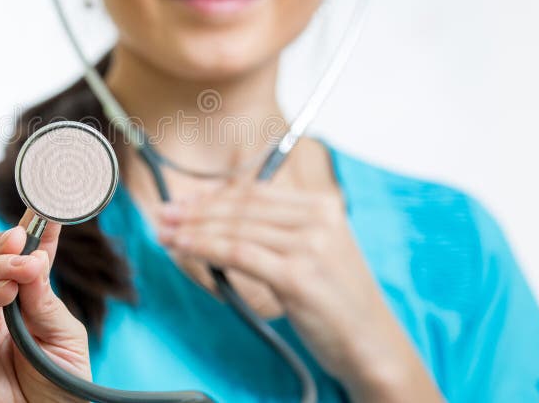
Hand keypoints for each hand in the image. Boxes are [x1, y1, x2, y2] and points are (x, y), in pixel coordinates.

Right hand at [0, 209, 90, 402]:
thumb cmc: (57, 389)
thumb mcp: (62, 334)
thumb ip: (44, 294)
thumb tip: (37, 248)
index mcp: (6, 299)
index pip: (4, 251)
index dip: (22, 228)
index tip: (44, 210)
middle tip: (21, 240)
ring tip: (21, 272)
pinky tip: (3, 296)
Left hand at [155, 177, 443, 401]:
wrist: (373, 345)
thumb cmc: (339, 304)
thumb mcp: (317, 252)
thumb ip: (279, 230)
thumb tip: (223, 219)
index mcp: (323, 206)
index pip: (255, 192)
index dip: (214, 195)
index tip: (185, 201)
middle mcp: (318, 219)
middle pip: (241, 207)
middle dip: (196, 210)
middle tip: (165, 215)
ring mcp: (310, 245)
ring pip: (234, 229)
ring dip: (192, 229)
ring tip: (166, 233)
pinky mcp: (297, 275)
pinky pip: (237, 253)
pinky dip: (204, 248)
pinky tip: (183, 247)